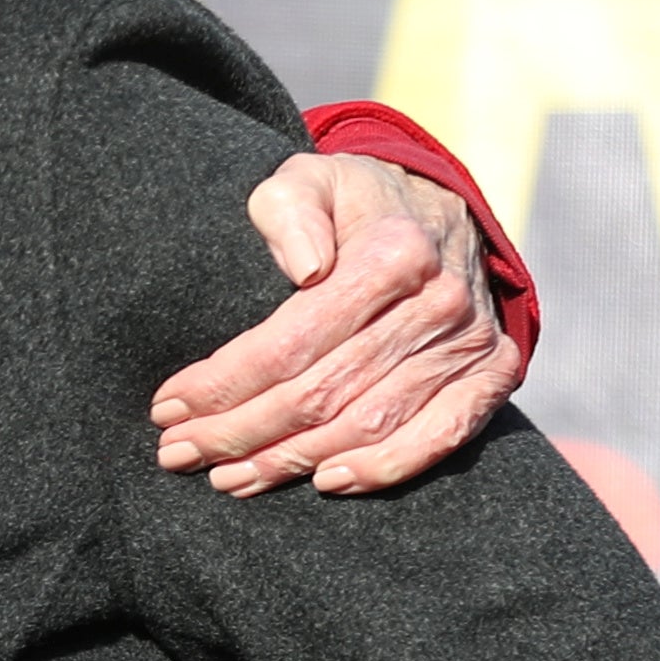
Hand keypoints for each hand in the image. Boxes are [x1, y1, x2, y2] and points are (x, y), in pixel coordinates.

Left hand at [149, 151, 523, 496]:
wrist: (442, 207)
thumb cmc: (353, 200)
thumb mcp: (308, 178)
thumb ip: (290, 210)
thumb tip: (303, 266)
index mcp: (391, 254)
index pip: (290, 342)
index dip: (223, 383)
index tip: (168, 406)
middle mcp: (436, 303)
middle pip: (321, 393)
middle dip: (239, 432)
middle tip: (178, 452)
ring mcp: (468, 342)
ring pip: (367, 424)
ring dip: (291, 460)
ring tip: (229, 477)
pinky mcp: (491, 372)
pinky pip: (442, 437)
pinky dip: (384, 468)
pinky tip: (324, 482)